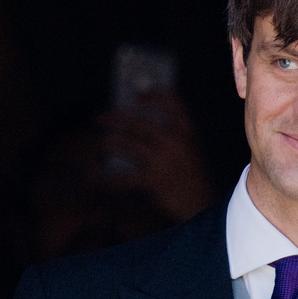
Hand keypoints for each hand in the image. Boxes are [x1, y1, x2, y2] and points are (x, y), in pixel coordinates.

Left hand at [96, 91, 210, 221]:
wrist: (201, 206)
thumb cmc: (192, 177)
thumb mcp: (191, 150)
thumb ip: (173, 135)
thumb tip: (139, 122)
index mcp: (188, 132)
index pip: (173, 103)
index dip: (154, 95)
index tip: (137, 93)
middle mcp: (176, 143)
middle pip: (141, 123)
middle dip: (117, 118)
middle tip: (100, 118)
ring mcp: (164, 161)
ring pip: (130, 145)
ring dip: (111, 142)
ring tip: (101, 142)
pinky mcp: (154, 181)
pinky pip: (125, 177)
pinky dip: (108, 178)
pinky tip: (96, 176)